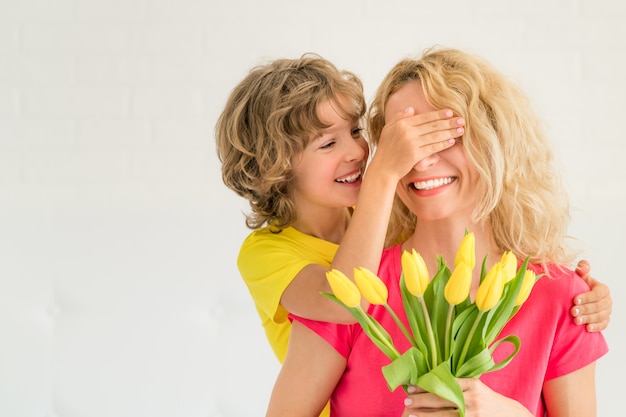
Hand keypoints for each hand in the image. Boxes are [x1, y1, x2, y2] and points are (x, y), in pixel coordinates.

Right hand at [371, 108, 463, 182]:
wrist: (382, 168)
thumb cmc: (386, 149)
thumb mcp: (388, 130)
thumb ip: (399, 118)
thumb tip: (411, 109)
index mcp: (402, 124)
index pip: (424, 117)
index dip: (438, 114)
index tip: (450, 112)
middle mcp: (407, 131)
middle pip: (432, 125)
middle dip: (449, 122)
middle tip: (461, 119)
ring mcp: (411, 143)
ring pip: (435, 135)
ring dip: (450, 132)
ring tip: (461, 130)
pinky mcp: (415, 155)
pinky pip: (432, 147)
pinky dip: (443, 144)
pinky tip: (451, 141)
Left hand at [402, 379, 531, 416]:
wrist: (511, 416)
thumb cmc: (488, 399)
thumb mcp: (476, 387)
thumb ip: (458, 383)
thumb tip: (432, 379)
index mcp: (471, 384)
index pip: (443, 383)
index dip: (425, 386)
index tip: (411, 387)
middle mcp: (471, 398)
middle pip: (441, 399)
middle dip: (421, 400)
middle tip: (406, 400)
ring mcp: (472, 414)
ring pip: (443, 415)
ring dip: (424, 415)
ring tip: (410, 414)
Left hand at [571, 260, 611, 331]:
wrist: (582, 299)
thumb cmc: (581, 286)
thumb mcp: (582, 278)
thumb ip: (582, 270)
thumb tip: (581, 266)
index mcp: (603, 289)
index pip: (597, 294)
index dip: (587, 297)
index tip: (575, 300)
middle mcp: (608, 301)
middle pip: (598, 306)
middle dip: (585, 309)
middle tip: (572, 311)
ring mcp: (607, 312)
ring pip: (600, 317)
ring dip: (588, 319)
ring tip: (576, 321)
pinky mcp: (605, 321)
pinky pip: (603, 325)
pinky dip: (596, 327)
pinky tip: (587, 328)